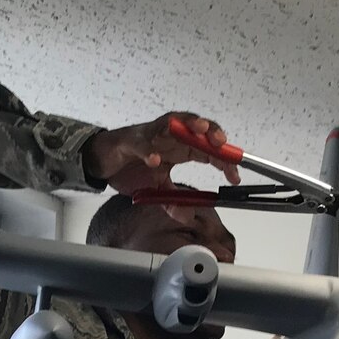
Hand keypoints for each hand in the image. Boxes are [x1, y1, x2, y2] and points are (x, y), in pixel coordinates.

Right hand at [84, 113, 242, 194]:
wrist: (104, 159)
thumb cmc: (131, 165)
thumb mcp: (157, 188)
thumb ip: (172, 201)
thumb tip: (187, 216)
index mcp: (181, 147)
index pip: (209, 149)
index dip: (224, 160)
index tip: (233, 175)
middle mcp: (171, 136)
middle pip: (197, 128)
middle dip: (212, 133)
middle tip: (222, 144)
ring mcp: (152, 134)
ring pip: (175, 122)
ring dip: (189, 125)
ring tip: (201, 131)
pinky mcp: (131, 139)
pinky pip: (142, 143)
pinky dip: (148, 150)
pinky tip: (155, 160)